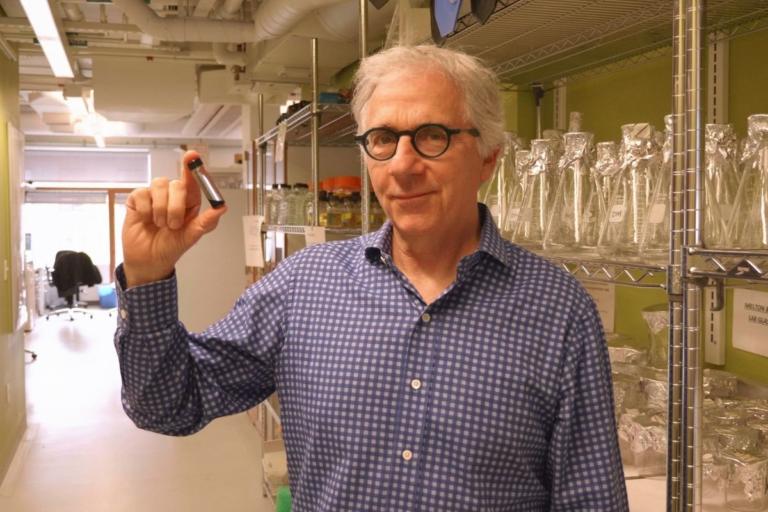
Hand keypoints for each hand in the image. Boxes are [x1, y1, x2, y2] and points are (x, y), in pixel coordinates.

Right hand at [122, 150, 227, 287]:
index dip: (193, 166)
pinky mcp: (138, 199)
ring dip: (161, 209)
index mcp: (189, 201)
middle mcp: (173, 195)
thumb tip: (222, 208)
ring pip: (159, 185)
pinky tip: (146, 220)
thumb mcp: (192, 236)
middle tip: (173, 225)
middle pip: (177, 183)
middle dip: (176, 206)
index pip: (193, 179)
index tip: (193, 157)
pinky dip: (146, 210)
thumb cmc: (171, 247)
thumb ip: (207, 222)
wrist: (149, 261)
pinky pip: (142, 193)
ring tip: (160, 224)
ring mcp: (155, 196)